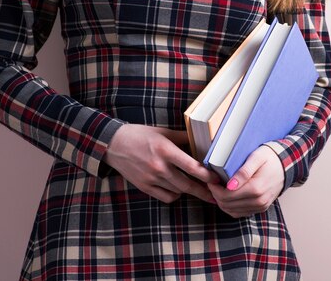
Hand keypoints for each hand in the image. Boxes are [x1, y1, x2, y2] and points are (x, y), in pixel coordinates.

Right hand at [103, 123, 218, 203]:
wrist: (113, 144)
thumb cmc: (140, 135)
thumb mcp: (163, 132)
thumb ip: (183, 137)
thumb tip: (203, 140)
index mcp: (165, 150)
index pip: (191, 167)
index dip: (207, 175)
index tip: (218, 179)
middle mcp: (159, 167)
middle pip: (187, 184)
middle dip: (204, 190)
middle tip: (216, 193)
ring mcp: (151, 179)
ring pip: (178, 191)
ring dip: (189, 190)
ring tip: (200, 190)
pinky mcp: (144, 187)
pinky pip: (166, 197)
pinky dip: (175, 195)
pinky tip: (179, 189)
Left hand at [208, 145, 284, 217]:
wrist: (286, 164)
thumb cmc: (270, 158)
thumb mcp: (257, 157)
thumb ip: (243, 171)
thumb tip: (230, 185)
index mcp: (256, 189)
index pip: (226, 196)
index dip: (214, 189)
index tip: (211, 179)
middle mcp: (258, 201)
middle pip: (227, 205)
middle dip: (216, 195)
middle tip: (213, 183)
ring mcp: (260, 206)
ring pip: (231, 211)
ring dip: (222, 201)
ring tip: (219, 188)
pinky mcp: (260, 208)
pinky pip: (240, 213)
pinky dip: (230, 207)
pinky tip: (228, 196)